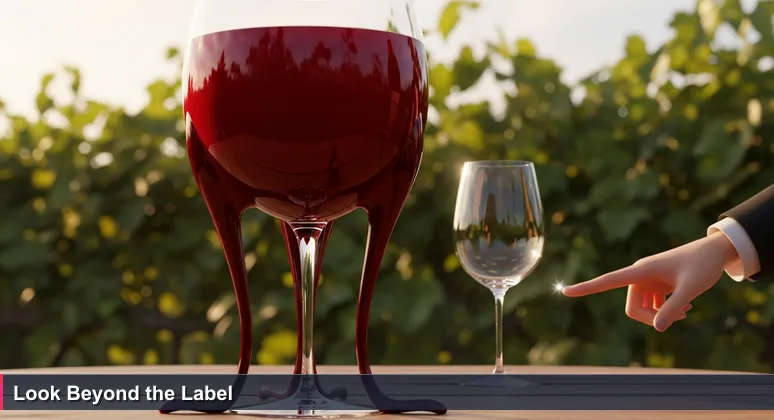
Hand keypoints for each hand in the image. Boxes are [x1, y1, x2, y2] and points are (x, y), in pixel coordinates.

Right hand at [561, 232, 739, 331]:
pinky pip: (652, 304)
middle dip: (650, 318)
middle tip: (676, 318)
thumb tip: (657, 328)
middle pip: (632, 307)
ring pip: (642, 308)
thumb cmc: (703, 266)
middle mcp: (640, 275)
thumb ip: (673, 308)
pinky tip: (685, 307)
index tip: (565, 291)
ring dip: (660, 315)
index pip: (607, 281)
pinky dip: (666, 310)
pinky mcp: (656, 283)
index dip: (586, 287)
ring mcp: (648, 280)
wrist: (715, 252)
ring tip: (685, 311)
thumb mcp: (691, 289)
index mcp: (641, 271)